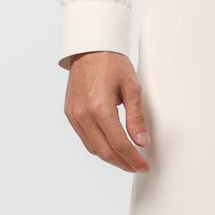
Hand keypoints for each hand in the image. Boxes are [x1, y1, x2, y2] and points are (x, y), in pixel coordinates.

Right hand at [64, 51, 151, 172]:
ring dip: (110, 156)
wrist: (90, 48)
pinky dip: (98, 145)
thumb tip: (141, 142)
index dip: (133, 159)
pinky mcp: (70, 113)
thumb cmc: (112, 63)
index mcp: (100, 107)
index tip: (144, 166)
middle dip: (122, 163)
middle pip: (104, 151)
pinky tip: (111, 144)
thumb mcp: (132, 87)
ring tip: (127, 157)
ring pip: (93, 148)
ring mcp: (74, 115)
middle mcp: (83, 115)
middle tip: (138, 166)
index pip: (119, 144)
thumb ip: (136, 117)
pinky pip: (85, 137)